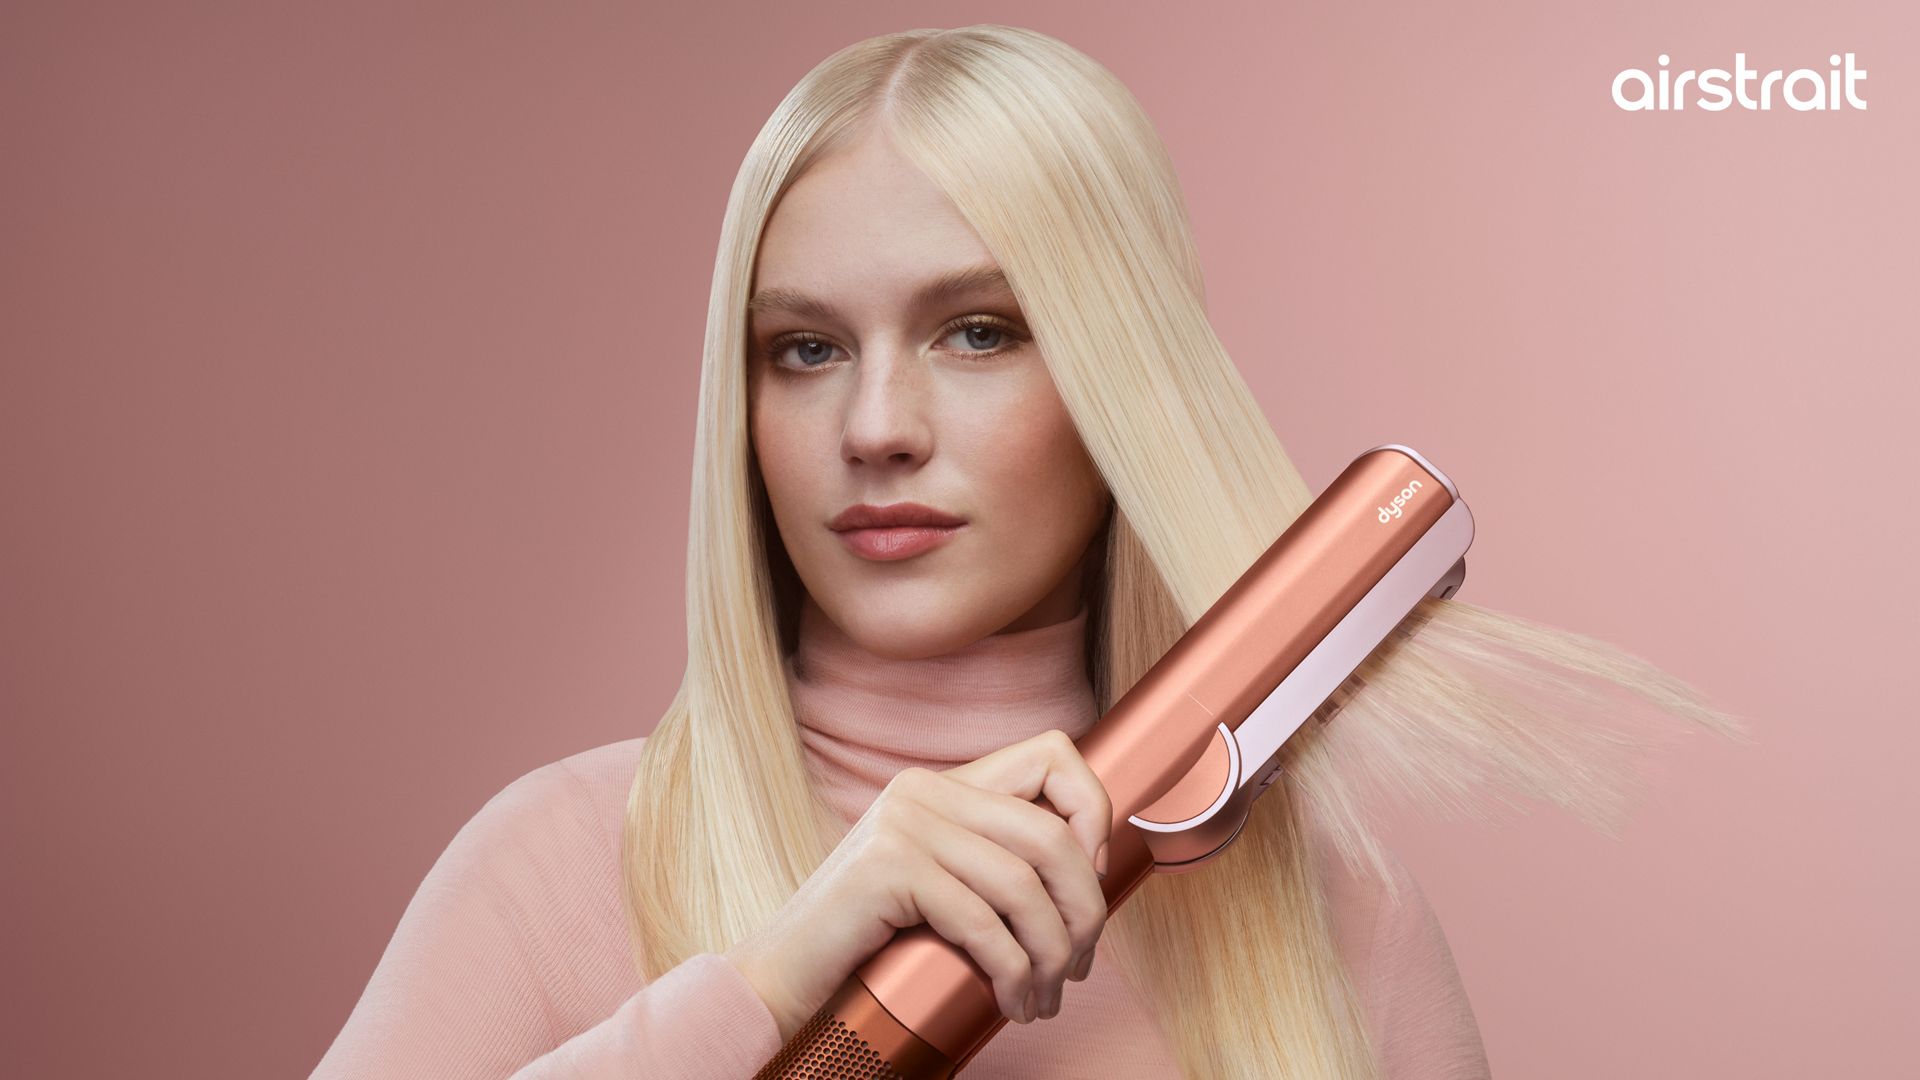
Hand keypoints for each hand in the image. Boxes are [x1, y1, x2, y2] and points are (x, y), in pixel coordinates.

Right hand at [725, 728, 1112, 1040]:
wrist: (784, 975)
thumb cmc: (871, 941)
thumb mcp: (941, 882)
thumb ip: (993, 858)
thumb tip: (1093, 871)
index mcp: (942, 783)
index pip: (1052, 753)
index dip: (1092, 810)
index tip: (1090, 879)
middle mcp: (923, 789)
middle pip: (1051, 833)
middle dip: (1084, 909)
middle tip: (1078, 966)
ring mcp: (903, 824)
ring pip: (1024, 886)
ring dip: (1051, 955)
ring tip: (1045, 997)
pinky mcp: (888, 869)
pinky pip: (983, 924)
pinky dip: (1012, 973)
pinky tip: (1011, 1003)